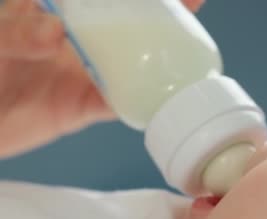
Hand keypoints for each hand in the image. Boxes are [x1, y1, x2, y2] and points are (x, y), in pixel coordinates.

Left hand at [0, 0, 205, 158]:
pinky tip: (165, 96)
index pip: (99, 0)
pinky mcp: (84, 106)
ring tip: (194, 48)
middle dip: (161, 14)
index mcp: (54, 11)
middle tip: (192, 6)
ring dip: (161, 55)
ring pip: (131, 61)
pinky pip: (121, 103)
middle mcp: (75, 40)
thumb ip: (19, 31)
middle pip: (125, 24)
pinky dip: (142, 102)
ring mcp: (83, 73)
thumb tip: (57, 30)